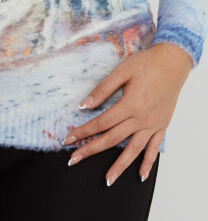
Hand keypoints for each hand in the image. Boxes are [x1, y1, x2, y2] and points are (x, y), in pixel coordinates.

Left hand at [63, 43, 192, 184]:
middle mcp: (142, 118)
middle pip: (112, 139)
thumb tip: (84, 105)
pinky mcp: (162, 125)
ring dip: (119, 166)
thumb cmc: (147, 63)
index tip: (69, 139)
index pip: (101, 123)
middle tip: (74, 160)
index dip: (83, 132)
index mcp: (130, 104)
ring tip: (107, 180)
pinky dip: (148, 163)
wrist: (173, 62)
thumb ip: (102, 89)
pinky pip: (154, 148)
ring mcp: (153, 124)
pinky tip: (140, 175)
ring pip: (133, 150)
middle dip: (91, 150)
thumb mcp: (121, 70)